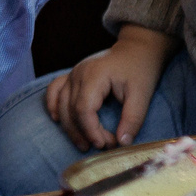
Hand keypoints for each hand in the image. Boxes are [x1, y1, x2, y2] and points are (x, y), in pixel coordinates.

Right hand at [46, 27, 175, 149]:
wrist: (136, 49)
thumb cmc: (140, 70)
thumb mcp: (142, 95)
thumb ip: (132, 119)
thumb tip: (122, 143)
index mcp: (94, 75)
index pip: (83, 108)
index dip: (91, 130)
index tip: (105, 144)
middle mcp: (78, 73)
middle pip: (71, 109)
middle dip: (84, 132)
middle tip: (102, 146)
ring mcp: (72, 73)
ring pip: (61, 104)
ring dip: (69, 127)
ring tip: (83, 144)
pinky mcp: (72, 76)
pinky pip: (54, 91)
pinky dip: (53, 106)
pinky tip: (57, 120)